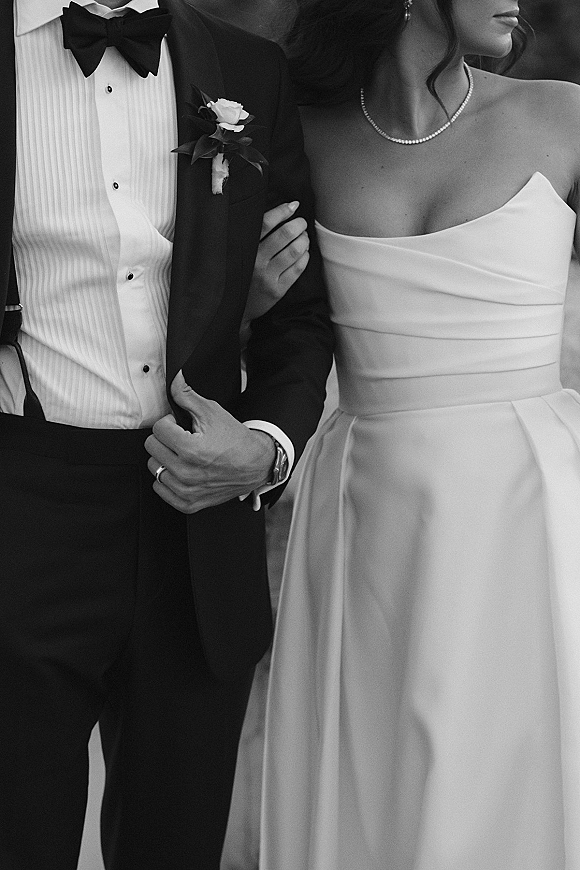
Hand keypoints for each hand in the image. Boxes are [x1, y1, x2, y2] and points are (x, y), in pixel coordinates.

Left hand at [145, 371, 275, 513]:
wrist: (255, 465)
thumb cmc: (235, 440)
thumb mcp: (212, 412)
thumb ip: (187, 396)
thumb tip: (175, 380)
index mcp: (190, 450)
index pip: (158, 429)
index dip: (170, 423)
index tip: (182, 427)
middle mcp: (186, 473)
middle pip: (152, 448)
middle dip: (165, 439)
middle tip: (182, 439)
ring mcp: (187, 491)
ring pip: (154, 468)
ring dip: (165, 459)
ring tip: (183, 455)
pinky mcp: (189, 503)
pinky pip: (161, 490)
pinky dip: (167, 480)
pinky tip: (181, 471)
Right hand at [243, 201, 309, 327]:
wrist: (237, 309)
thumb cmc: (241, 276)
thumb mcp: (241, 254)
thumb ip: (254, 238)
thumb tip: (279, 214)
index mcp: (245, 249)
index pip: (266, 223)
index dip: (282, 211)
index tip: (293, 206)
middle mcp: (256, 262)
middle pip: (284, 235)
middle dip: (298, 225)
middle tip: (301, 223)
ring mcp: (268, 277)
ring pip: (294, 251)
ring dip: (304, 240)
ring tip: (304, 237)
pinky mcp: (277, 290)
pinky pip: (298, 268)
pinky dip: (305, 257)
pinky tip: (304, 253)